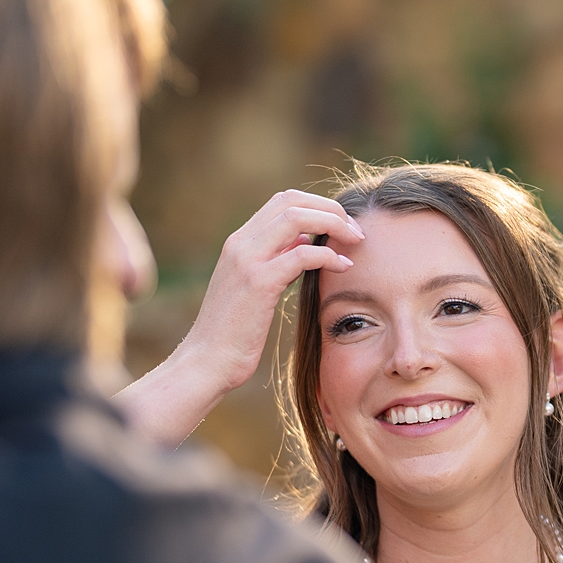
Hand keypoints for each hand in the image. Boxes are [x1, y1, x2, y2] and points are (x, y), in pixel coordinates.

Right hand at [116, 190, 362, 444]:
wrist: (206, 361)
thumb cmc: (232, 332)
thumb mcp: (253, 288)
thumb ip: (276, 260)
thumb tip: (305, 241)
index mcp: (238, 242)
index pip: (282, 201)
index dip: (317, 205)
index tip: (340, 225)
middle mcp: (240, 243)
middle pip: (292, 201)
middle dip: (330, 208)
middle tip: (354, 229)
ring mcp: (247, 261)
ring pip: (297, 218)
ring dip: (334, 224)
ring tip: (355, 241)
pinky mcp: (258, 283)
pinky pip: (302, 255)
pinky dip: (329, 256)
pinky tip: (344, 267)